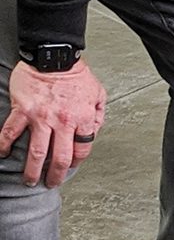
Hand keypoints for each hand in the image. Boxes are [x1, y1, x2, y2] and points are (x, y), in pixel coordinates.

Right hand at [0, 58, 106, 187]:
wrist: (54, 56)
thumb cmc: (76, 74)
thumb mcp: (98, 93)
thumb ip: (97, 115)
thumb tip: (93, 132)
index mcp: (82, 119)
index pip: (81, 150)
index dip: (75, 162)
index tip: (69, 166)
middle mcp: (63, 122)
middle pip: (59, 158)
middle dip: (55, 176)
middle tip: (50, 183)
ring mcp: (41, 117)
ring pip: (36, 152)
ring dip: (31, 170)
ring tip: (29, 180)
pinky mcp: (23, 110)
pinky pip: (10, 132)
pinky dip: (4, 145)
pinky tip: (2, 154)